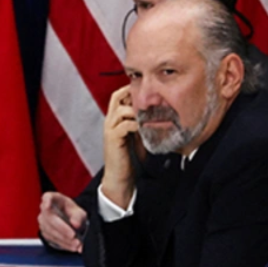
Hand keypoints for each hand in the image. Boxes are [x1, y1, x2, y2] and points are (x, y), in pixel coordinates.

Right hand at [38, 192, 86, 252]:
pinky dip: (63, 244)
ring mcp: (43, 222)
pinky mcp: (44, 233)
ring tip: (77, 243)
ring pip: (50, 231)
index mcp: (53, 198)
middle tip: (73, 235)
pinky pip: (52, 239)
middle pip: (49, 218)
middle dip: (62, 229)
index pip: (47, 197)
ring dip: (64, 239)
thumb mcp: (79, 212)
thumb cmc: (73, 214)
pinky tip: (72, 246)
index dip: (46, 202)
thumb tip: (75, 224)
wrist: (71, 223)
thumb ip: (78, 217)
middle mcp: (45, 210)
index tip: (47, 206)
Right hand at [98, 86, 140, 211]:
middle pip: (116, 97)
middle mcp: (109, 121)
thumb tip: (157, 114)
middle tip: (148, 98)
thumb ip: (141, 124)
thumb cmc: (129, 157)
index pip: (119, 95)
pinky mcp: (113, 138)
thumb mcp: (136, 136)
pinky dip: (137, 125)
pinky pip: (125, 124)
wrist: (119, 177)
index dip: (131, 90)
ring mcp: (110, 129)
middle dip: (132, 94)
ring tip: (149, 116)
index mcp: (114, 119)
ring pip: (122, 109)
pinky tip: (145, 129)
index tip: (149, 92)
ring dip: (137, 111)